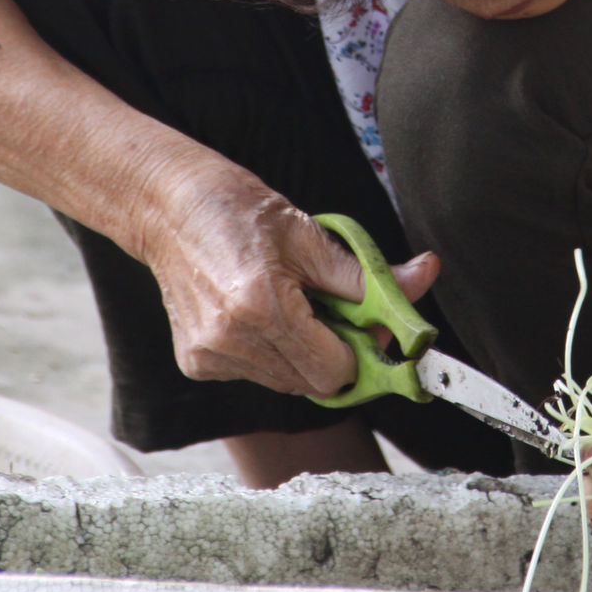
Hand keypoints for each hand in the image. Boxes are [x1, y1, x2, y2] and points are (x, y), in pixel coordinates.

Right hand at [141, 162, 438, 396]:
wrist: (167, 207)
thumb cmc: (238, 210)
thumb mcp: (309, 234)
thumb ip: (367, 274)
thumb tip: (424, 277)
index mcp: (262, 306)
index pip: (336, 371)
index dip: (360, 352)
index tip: (364, 326)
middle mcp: (231, 340)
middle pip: (313, 385)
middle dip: (334, 354)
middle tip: (329, 311)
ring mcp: (208, 356)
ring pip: (285, 383)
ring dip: (301, 354)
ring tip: (287, 304)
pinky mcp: (195, 363)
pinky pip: (255, 374)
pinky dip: (269, 353)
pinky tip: (254, 314)